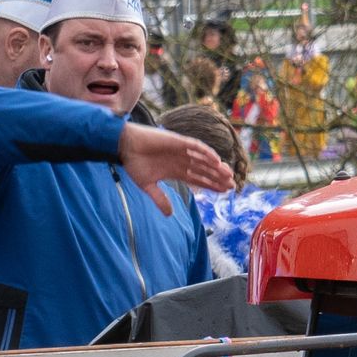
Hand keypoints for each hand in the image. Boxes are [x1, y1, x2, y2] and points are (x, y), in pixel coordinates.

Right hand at [116, 126, 235, 213]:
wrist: (124, 147)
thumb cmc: (134, 163)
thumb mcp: (147, 186)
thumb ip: (160, 199)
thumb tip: (170, 214)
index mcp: (176, 171)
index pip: (198, 179)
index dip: (211, 185)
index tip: (224, 192)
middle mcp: (181, 160)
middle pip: (205, 170)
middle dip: (218, 178)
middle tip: (232, 186)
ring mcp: (181, 150)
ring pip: (204, 159)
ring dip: (216, 167)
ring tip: (229, 175)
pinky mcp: (178, 141)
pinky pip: (196, 147)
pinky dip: (207, 153)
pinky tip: (216, 161)